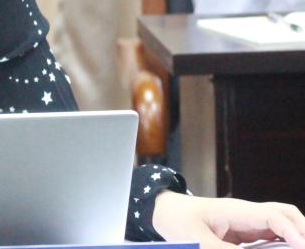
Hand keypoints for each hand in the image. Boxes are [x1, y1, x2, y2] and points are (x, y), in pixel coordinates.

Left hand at [153, 192, 304, 248]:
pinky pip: (271, 236)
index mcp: (236, 211)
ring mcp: (247, 222)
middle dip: (303, 231)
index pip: (274, 216)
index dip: (293, 232)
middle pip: (286, 215)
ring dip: (296, 237)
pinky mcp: (244, 233)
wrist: (164, 211)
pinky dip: (284, 244)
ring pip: (282, 225)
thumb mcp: (195, 240)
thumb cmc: (177, 220)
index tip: (302, 247)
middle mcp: (247, 214)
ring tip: (300, 248)